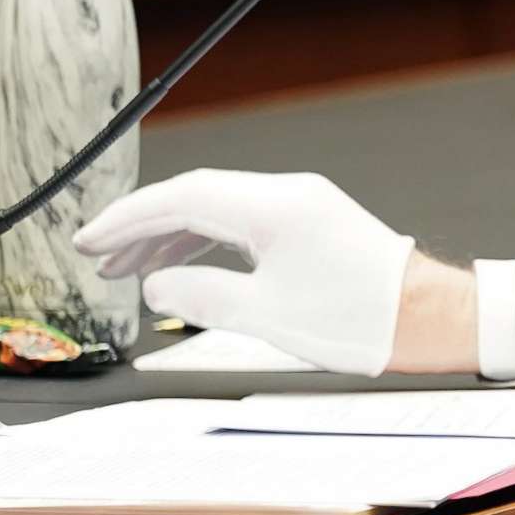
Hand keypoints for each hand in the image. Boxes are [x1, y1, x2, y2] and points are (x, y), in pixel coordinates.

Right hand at [73, 169, 476, 376]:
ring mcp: (299, 206)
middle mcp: (286, 195)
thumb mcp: (265, 315)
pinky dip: (205, 241)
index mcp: (274, 208)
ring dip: (170, 235)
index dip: (128, 217)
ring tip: (127, 268)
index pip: (183, 197)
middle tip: (96, 254)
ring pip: (217, 209)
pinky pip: (241, 222)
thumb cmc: (359, 319)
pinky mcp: (308, 224)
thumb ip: (201, 295)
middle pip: (195, 196)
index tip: (89, 238)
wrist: (426, 317)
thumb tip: (156, 283)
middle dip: (141, 224)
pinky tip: (179, 267)